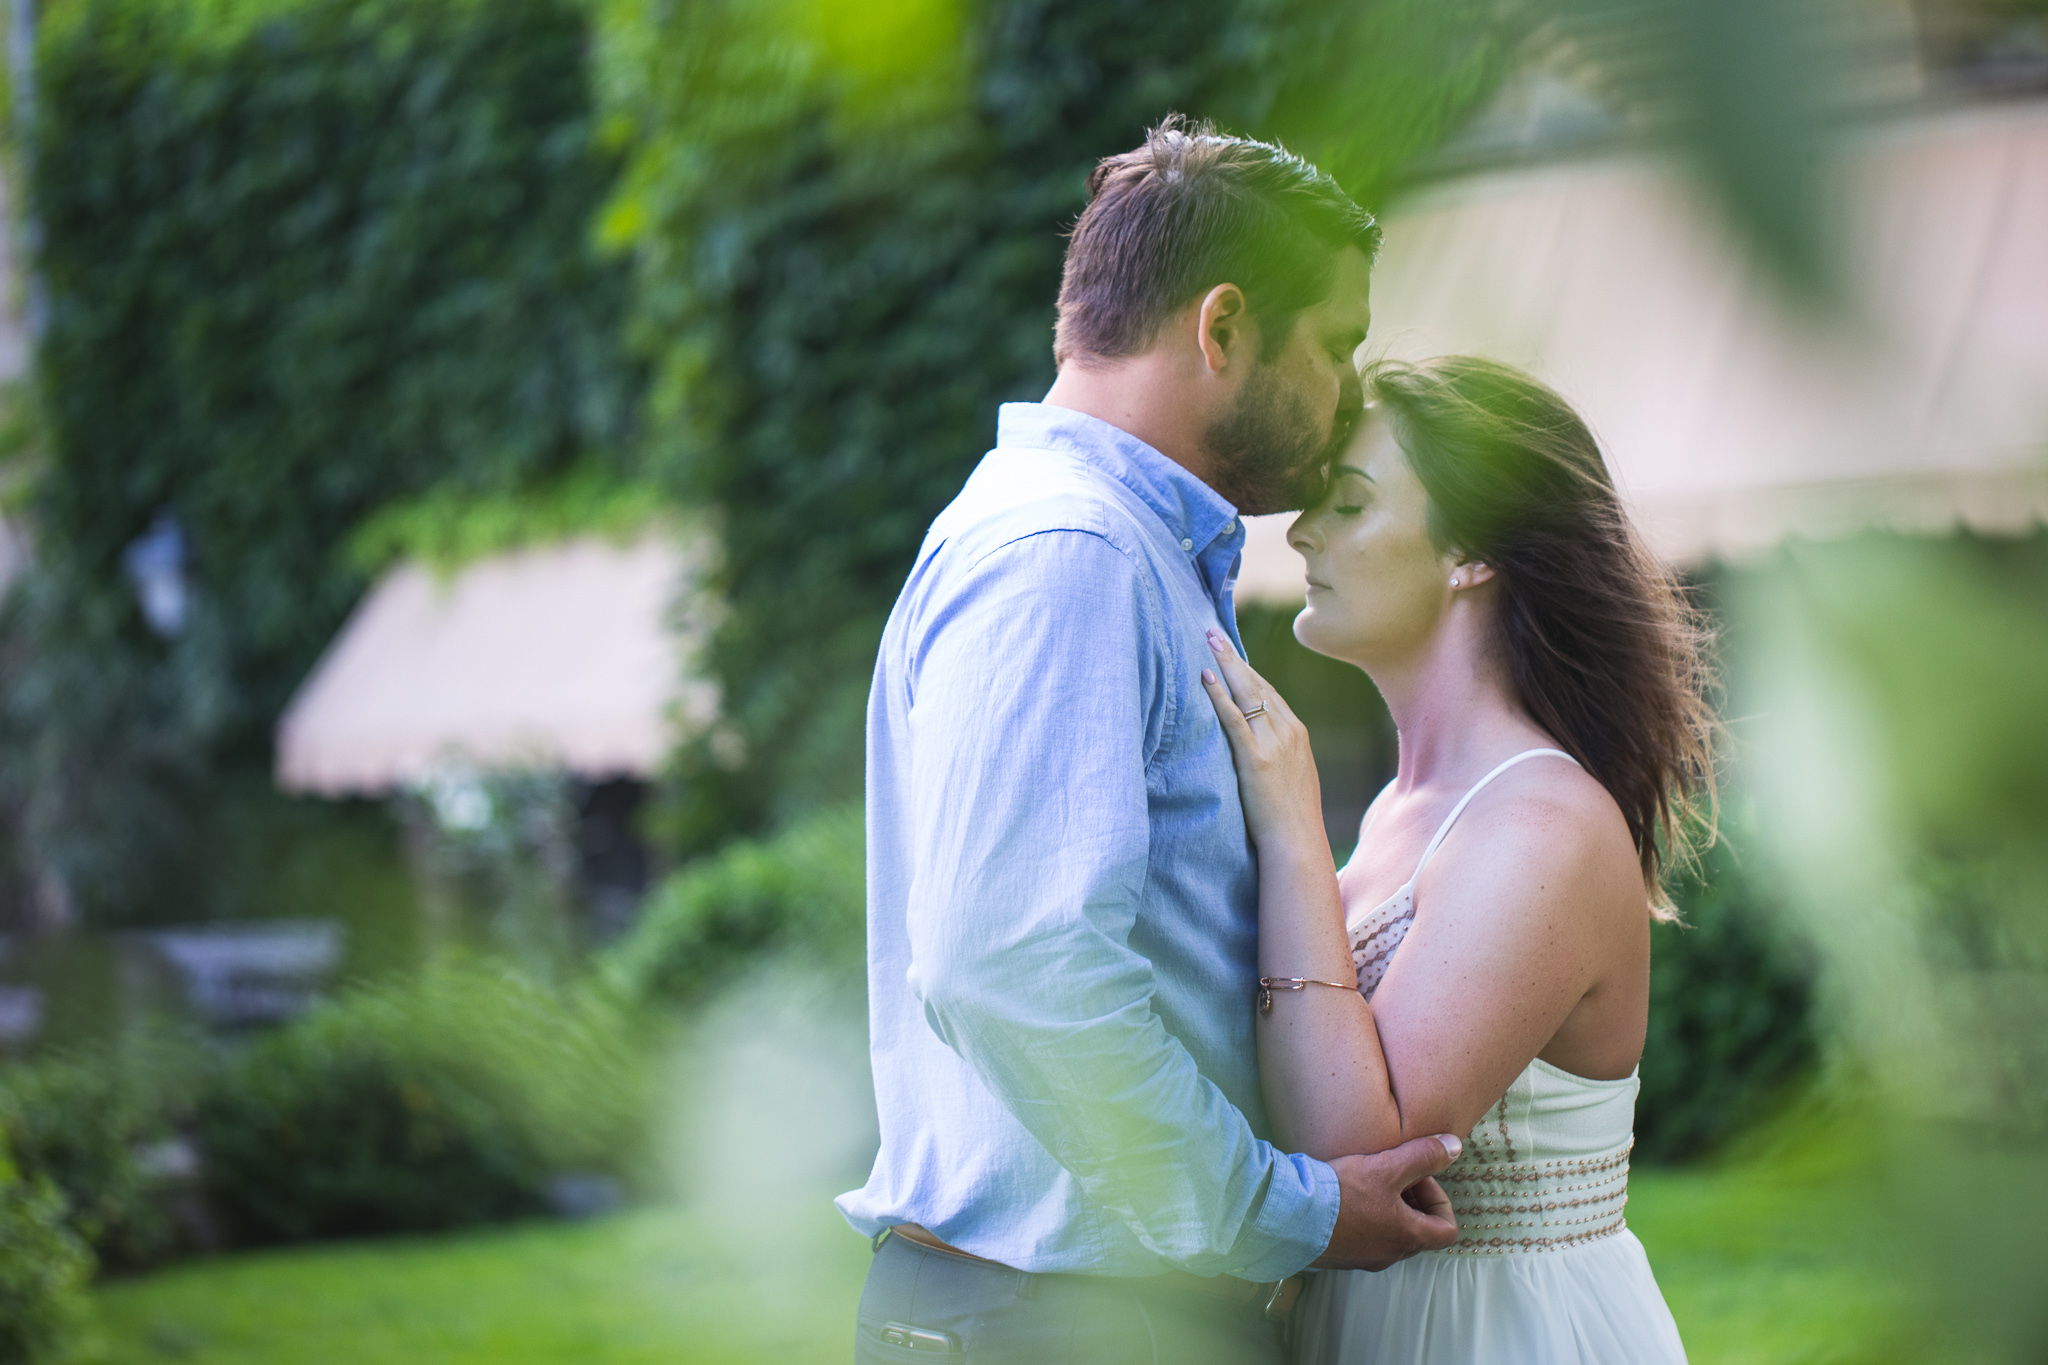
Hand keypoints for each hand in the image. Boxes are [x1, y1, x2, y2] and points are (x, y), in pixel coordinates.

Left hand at [1199, 630, 1325, 848]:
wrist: (1297, 842)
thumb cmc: (1291, 818)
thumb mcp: (1294, 776)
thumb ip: (1280, 754)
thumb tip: (1261, 746)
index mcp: (1298, 733)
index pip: (1270, 691)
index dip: (1248, 670)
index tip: (1231, 654)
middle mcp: (1288, 730)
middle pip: (1258, 683)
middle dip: (1234, 657)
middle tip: (1213, 633)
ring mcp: (1274, 743)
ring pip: (1247, 692)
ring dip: (1224, 664)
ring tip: (1207, 641)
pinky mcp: (1256, 758)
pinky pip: (1234, 718)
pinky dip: (1218, 695)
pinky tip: (1205, 677)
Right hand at [1314, 1134, 1462, 1269]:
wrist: (1291, 1218)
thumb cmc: (1343, 1195)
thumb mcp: (1387, 1167)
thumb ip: (1423, 1157)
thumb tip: (1455, 1146)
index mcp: (1408, 1238)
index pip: (1447, 1230)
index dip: (1440, 1200)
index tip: (1417, 1177)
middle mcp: (1390, 1255)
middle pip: (1418, 1229)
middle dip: (1411, 1199)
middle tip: (1390, 1173)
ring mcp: (1364, 1258)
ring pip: (1390, 1232)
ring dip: (1386, 1207)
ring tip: (1365, 1181)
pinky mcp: (1340, 1255)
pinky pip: (1363, 1237)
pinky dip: (1363, 1217)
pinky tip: (1342, 1196)